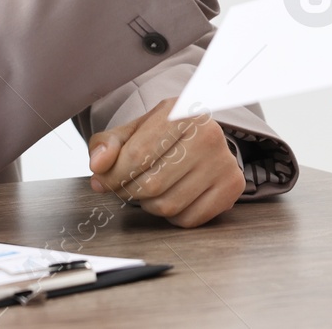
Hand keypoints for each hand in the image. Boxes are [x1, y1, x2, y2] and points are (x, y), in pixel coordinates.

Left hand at [86, 98, 242, 227]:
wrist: (200, 137)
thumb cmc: (162, 135)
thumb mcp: (133, 131)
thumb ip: (108, 144)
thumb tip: (98, 166)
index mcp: (180, 112)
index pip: (137, 156)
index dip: (112, 175)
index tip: (102, 180)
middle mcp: (208, 134)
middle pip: (152, 184)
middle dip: (128, 191)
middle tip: (124, 186)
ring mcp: (224, 162)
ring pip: (168, 206)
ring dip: (148, 205)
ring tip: (148, 190)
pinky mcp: (233, 187)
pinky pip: (189, 220)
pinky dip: (172, 216)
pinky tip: (172, 196)